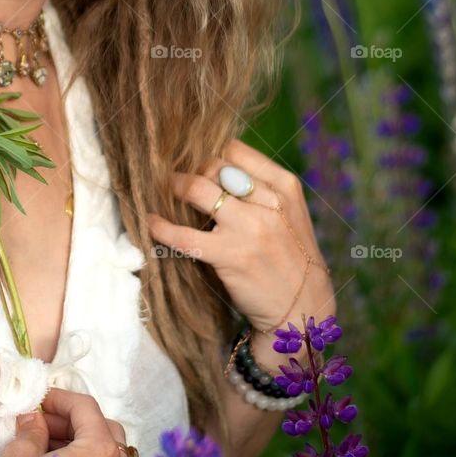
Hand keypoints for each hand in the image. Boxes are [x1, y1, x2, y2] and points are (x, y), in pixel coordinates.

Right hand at [0, 387, 131, 456]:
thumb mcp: (20, 453)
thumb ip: (33, 428)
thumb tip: (35, 418)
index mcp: (100, 454)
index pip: (87, 410)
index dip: (62, 399)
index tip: (41, 399)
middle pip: (104, 431)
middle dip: (75, 421)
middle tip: (44, 422)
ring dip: (80, 444)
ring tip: (45, 444)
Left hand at [146, 136, 336, 333]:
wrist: (303, 305)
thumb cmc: (291, 256)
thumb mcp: (290, 213)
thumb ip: (262, 189)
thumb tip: (216, 168)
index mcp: (284, 186)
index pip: (236, 151)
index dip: (212, 154)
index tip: (200, 164)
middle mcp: (268, 201)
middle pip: (214, 166)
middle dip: (193, 171)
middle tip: (179, 180)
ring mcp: (249, 227)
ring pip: (198, 189)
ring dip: (175, 187)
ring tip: (164, 191)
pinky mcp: (229, 255)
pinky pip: (184, 235)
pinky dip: (162, 227)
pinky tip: (152, 223)